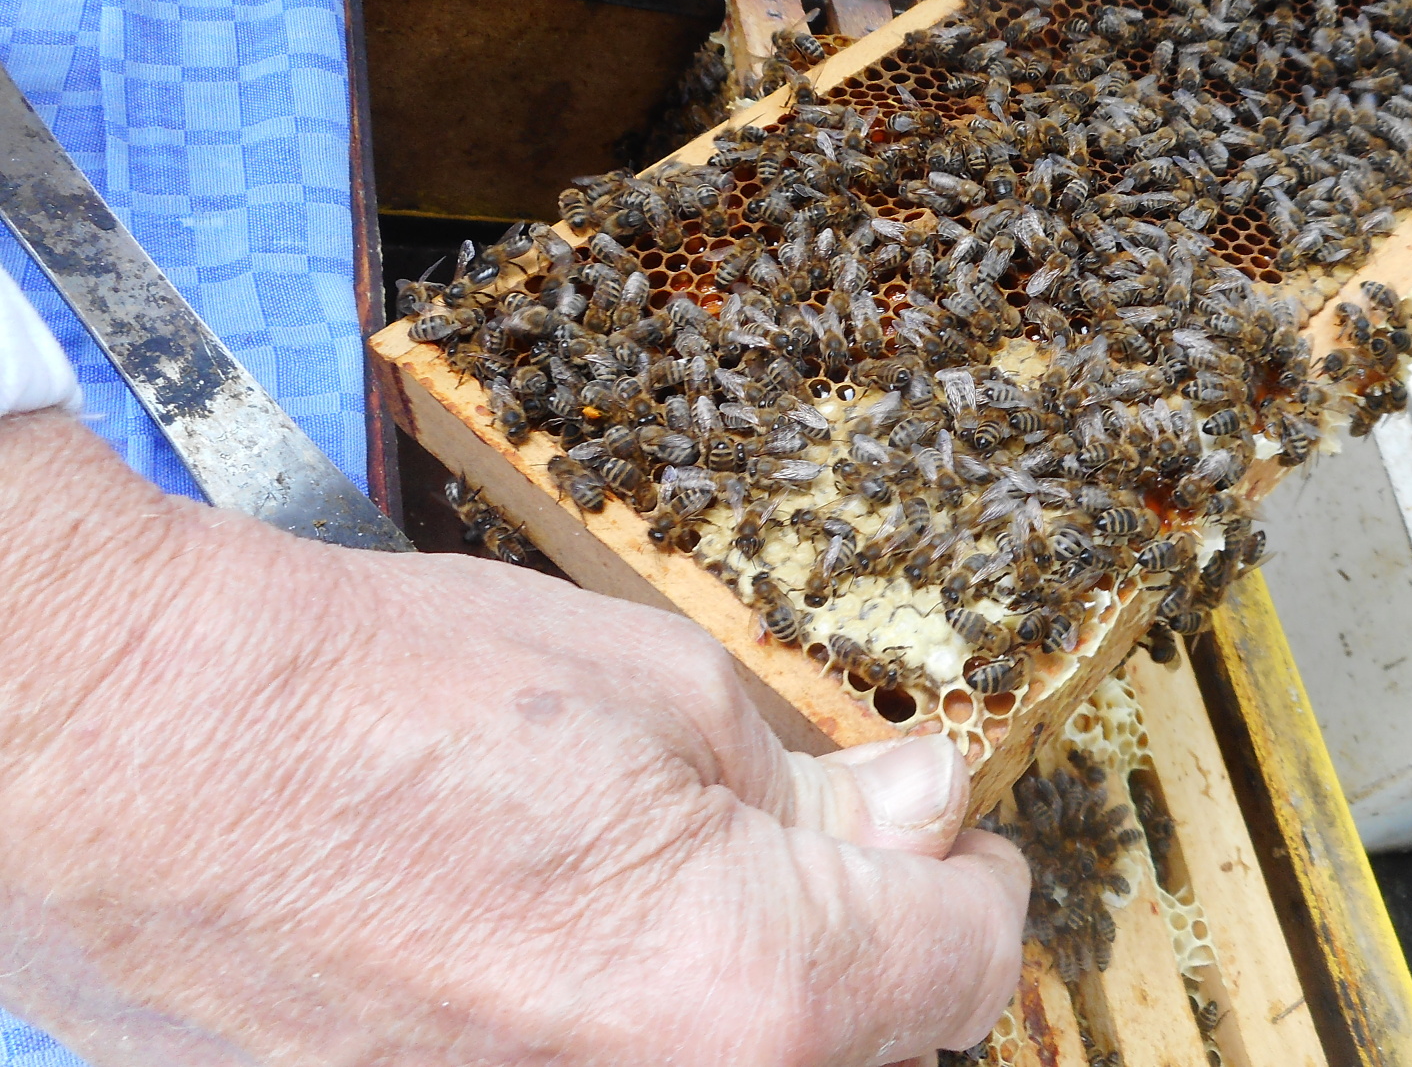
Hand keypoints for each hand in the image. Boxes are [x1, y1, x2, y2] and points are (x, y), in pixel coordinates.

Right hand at [0, 410, 1026, 1066]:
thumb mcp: (664, 687)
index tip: (939, 833)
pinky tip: (560, 938)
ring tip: (655, 876)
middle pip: (863, 1049)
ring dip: (745, 989)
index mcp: (749, 994)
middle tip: (811, 838)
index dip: (969, 877)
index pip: (966, 968)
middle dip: (865, 941)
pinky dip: (626, 1023)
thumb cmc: (383, 701)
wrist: (136, 760)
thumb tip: (918, 817)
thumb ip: (821, 784)